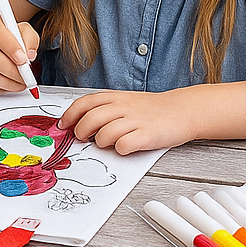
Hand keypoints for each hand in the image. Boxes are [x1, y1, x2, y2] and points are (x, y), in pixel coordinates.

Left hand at [61, 89, 193, 154]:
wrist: (182, 110)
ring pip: (104, 133)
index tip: (63, 126)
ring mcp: (136, 120)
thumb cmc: (152, 109)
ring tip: (107, 143)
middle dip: (81, 132)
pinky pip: (124, 145)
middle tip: (81, 138)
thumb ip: (105, 108)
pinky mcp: (147, 135)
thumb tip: (78, 121)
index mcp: (116, 97)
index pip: (84, 103)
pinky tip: (124, 147)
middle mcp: (123, 107)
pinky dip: (120, 149)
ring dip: (101, 142)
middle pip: (90, 119)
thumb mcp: (126, 100)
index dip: (70, 115)